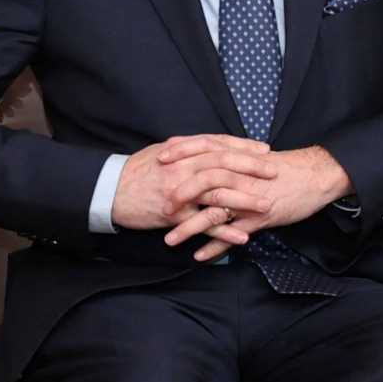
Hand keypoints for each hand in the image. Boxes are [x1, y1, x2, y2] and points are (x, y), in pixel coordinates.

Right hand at [111, 135, 281, 257]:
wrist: (108, 192)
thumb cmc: (136, 171)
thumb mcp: (161, 152)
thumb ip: (186, 148)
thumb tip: (207, 144)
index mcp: (182, 152)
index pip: (219, 145)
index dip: (243, 147)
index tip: (264, 150)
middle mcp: (183, 169)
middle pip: (224, 165)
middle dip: (252, 168)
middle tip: (274, 172)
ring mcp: (180, 193)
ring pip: (218, 194)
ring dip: (245, 200)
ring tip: (267, 205)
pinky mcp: (174, 216)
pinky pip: (204, 225)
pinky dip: (225, 232)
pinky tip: (243, 237)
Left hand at [163, 142, 351, 259]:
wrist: (318, 175)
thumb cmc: (288, 168)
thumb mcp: (258, 156)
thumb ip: (234, 157)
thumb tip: (212, 156)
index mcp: (239, 159)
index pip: (204, 151)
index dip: (181, 154)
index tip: (159, 159)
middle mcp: (241, 177)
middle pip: (202, 184)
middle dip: (178, 197)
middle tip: (159, 207)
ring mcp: (250, 199)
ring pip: (214, 213)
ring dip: (189, 228)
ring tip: (169, 240)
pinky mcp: (261, 217)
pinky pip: (234, 234)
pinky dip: (216, 247)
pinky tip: (200, 256)